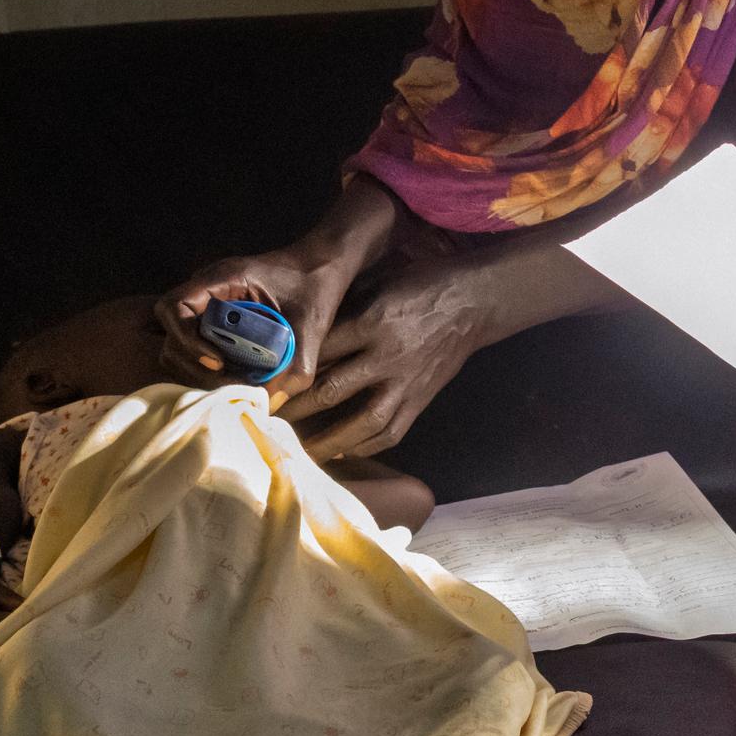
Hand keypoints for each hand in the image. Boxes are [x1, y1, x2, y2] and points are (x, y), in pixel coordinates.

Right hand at [155, 247, 357, 399]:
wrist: (322, 267)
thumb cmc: (315, 284)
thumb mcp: (311, 324)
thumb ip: (296, 365)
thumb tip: (271, 404)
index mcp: (222, 278)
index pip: (174, 307)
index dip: (186, 339)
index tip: (218, 361)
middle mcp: (207, 290)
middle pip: (172, 334)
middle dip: (195, 365)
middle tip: (230, 382)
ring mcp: (208, 306)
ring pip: (180, 346)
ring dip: (200, 370)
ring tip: (235, 383)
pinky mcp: (217, 321)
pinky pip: (199, 348)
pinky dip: (210, 368)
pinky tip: (237, 377)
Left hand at [280, 266, 488, 460]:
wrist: (473, 302)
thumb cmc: (420, 284)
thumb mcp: (378, 283)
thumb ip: (343, 308)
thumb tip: (301, 331)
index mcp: (373, 320)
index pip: (320, 350)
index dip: (288, 368)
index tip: (261, 382)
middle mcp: (388, 355)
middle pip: (332, 389)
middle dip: (295, 408)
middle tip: (266, 420)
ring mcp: (407, 381)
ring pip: (363, 421)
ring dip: (327, 440)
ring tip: (299, 452)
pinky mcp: (422, 399)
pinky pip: (392, 432)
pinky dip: (364, 446)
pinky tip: (342, 452)